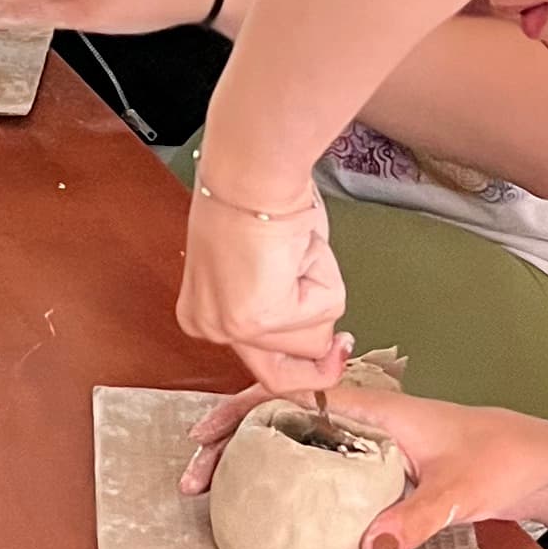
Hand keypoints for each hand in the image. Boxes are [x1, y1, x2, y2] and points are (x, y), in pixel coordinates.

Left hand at [176, 174, 350, 391]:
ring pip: (312, 340)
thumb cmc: (257, 200)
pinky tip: (299, 250)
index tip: (331, 354)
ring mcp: (232, 327)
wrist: (253, 174)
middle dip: (319, 360)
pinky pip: (325, 312)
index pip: (260, 367)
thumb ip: (280, 309)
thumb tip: (322, 349)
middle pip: (282, 374)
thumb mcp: (262, 269)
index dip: (304, 365)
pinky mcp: (260, 318)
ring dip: (320, 294)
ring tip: (296, 255)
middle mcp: (210, 328)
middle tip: (343, 343)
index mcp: (204, 314)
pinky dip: (326, 278)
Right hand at [186, 384, 547, 548]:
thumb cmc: (506, 459)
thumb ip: (416, 519)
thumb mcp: (461, 493)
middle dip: (232, 439)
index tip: (206, 439)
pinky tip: (273, 502)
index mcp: (376, 408)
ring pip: (296, 437)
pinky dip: (285, 474)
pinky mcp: (381, 464)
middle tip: (195, 477)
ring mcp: (371, 440)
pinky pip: (319, 461)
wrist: (543, 462)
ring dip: (253, 457)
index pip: (293, 394)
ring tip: (217, 488)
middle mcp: (367, 417)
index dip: (243, 411)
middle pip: (281, 414)